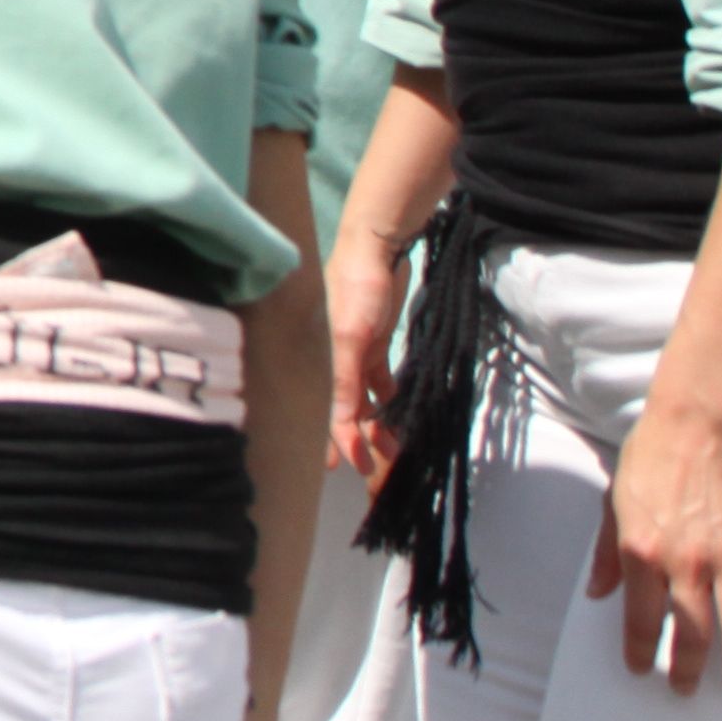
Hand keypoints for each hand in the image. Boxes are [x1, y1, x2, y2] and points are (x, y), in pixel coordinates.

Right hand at [323, 224, 409, 480]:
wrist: (376, 250)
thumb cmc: (355, 290)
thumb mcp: (351, 337)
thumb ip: (347, 381)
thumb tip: (344, 424)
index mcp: (322, 360)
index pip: (328, 410)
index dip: (335, 440)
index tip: (342, 470)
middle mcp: (334, 361)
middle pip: (346, 410)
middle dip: (359, 440)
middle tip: (375, 469)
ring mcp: (355, 353)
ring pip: (366, 401)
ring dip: (379, 424)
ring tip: (397, 450)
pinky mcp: (373, 345)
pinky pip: (380, 381)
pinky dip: (388, 399)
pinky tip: (399, 414)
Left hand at [594, 397, 721, 690]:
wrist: (697, 426)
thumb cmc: (649, 460)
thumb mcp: (612, 505)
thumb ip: (605, 554)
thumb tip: (596, 595)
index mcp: (640, 552)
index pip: (641, 622)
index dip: (642, 653)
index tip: (642, 670)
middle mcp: (684, 562)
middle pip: (693, 636)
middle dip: (690, 671)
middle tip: (688, 688)